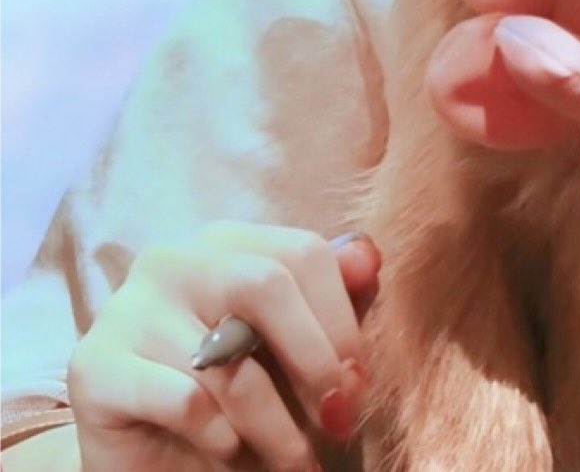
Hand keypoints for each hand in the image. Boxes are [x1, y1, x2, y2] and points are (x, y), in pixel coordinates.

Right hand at [63, 223, 379, 471]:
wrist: (156, 457)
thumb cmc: (240, 392)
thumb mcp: (298, 346)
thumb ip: (338, 297)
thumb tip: (370, 257)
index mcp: (229, 243)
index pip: (303, 252)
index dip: (342, 320)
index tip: (360, 382)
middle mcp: (174, 261)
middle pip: (265, 285)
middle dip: (315, 360)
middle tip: (339, 420)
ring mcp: (126, 309)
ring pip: (225, 358)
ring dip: (276, 423)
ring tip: (299, 461)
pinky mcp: (95, 367)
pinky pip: (182, 399)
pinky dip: (221, 435)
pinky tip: (231, 451)